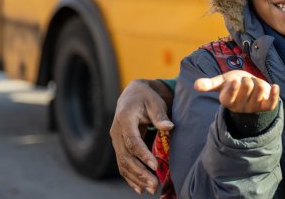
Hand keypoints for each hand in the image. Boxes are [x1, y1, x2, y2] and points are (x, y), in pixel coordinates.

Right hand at [110, 79, 173, 194]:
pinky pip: (122, 164)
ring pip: (122, 163)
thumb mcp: (154, 101)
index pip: (132, 141)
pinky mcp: (119, 146)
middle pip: (125, 156)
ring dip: (136, 178)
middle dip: (139, 172)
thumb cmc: (146, 98)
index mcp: (124, 118)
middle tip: (154, 184)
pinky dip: (130, 177)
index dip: (142, 154)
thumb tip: (169, 127)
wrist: (132, 95)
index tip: (155, 166)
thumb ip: (160, 115)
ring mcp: (116, 140)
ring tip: (151, 189)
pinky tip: (139, 188)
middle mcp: (116, 131)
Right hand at [195, 70, 279, 113]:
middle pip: (247, 86)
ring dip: (259, 82)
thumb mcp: (221, 82)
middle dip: (248, 78)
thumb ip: (209, 84)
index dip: (233, 87)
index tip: (235, 81)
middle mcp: (240, 108)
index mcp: (227, 101)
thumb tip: (196, 85)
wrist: (250, 89)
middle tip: (246, 82)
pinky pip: (272, 102)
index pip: (229, 96)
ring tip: (255, 86)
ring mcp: (254, 108)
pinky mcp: (266, 107)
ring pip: (260, 89)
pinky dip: (274, 93)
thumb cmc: (233, 84)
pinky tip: (274, 86)